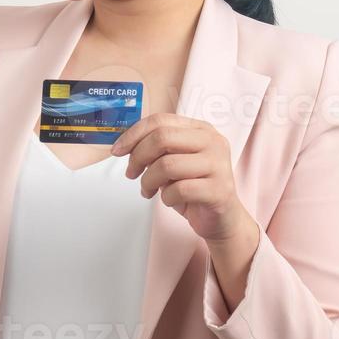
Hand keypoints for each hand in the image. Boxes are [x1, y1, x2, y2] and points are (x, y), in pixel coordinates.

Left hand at [110, 112, 256, 244]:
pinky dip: (166, 198)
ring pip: (167, 165)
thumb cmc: (193, 188)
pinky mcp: (219, 190)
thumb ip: (156, 149)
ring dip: (148, 181)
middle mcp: (213, 141)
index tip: (117, 151)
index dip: (133, 134)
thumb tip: (124, 145)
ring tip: (147, 191)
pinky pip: (179, 190)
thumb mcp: (173, 162)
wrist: (221, 218)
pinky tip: (169, 200)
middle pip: (162, 138)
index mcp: (201, 129)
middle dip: (138, 157)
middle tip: (131, 173)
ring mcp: (219, 165)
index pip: (160, 120)